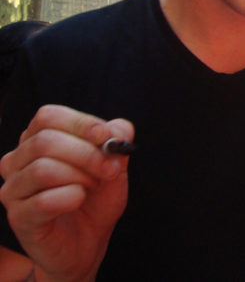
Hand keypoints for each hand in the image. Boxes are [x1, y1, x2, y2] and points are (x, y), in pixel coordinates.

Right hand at [0, 105, 133, 281]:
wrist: (89, 240)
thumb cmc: (97, 197)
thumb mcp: (115, 163)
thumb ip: (117, 141)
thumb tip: (118, 129)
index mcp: (38, 139)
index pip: (48, 116)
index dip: (80, 123)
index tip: (106, 136)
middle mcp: (18, 160)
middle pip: (45, 141)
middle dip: (87, 154)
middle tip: (111, 169)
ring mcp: (13, 189)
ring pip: (43, 169)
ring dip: (80, 176)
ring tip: (94, 186)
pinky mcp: (18, 216)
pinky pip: (43, 200)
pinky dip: (71, 198)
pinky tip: (79, 201)